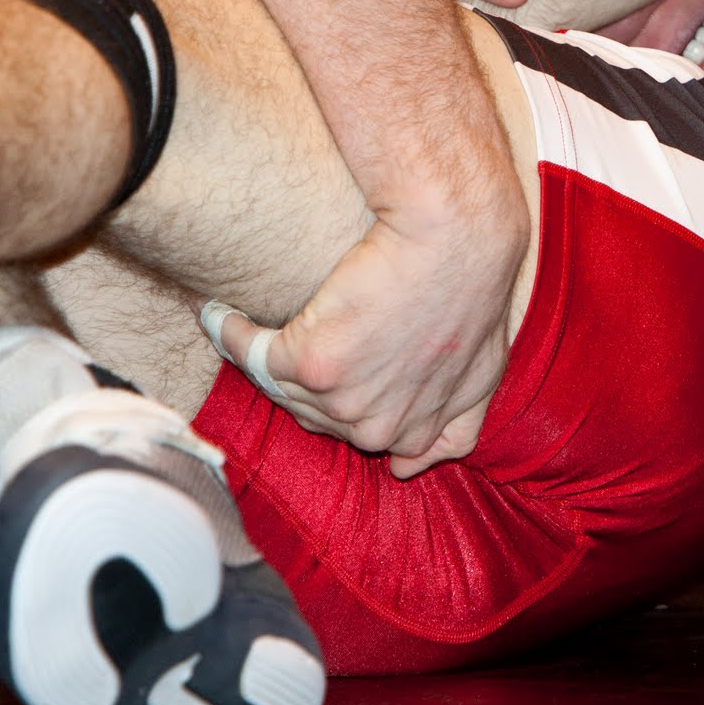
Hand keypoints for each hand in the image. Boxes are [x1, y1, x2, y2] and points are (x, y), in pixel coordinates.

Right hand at [204, 185, 526, 473]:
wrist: (459, 240)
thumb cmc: (475, 293)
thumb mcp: (483, 374)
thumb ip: (453, 423)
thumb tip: (410, 465)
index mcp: (413, 437)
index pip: (353, 436)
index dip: (336, 398)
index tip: (322, 368)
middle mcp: (377, 431)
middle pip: (311, 413)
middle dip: (302, 376)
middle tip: (294, 330)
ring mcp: (345, 402)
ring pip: (279, 388)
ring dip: (260, 356)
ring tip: (240, 323)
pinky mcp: (313, 363)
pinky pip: (254, 356)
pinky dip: (232, 333)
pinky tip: (220, 313)